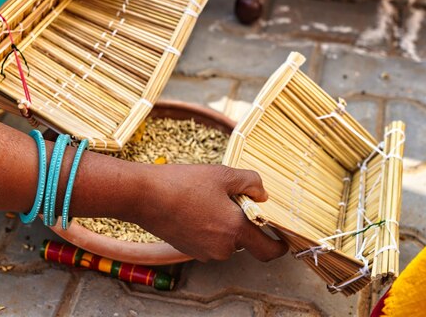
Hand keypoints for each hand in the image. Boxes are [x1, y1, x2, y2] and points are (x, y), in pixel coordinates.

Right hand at [131, 165, 287, 261]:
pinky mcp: (188, 249)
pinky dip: (208, 227)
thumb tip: (262, 194)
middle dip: (242, 222)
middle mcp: (221, 248)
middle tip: (230, 198)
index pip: (268, 251)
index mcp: (235, 231)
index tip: (282, 239)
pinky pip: (208, 240)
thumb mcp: (223, 174)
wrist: (144, 196)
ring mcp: (203, 252)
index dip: (279, 245)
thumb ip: (251, 183)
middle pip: (244, 240)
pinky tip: (194, 207)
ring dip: (223, 224)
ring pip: (225, 240)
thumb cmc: (183, 184)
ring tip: (207, 199)